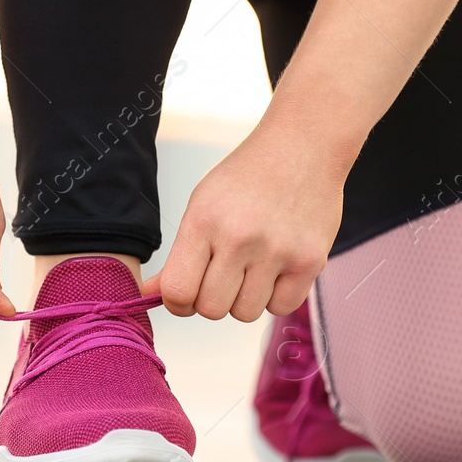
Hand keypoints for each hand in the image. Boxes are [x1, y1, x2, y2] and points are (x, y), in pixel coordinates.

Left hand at [142, 126, 344, 320]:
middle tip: (222, 275)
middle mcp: (239, 238)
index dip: (178, 301)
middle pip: (211, 309)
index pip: (178, 291)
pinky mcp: (310, 261)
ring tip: (252, 266)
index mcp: (204, 221)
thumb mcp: (202, 204)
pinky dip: (275, 297)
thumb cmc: (246, 178)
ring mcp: (278, 251)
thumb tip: (151, 293)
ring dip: (244, 299)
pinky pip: (281, 308)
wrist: (302, 147)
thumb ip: (179, 254)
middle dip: (212, 299)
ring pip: (245, 314)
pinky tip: (276, 269)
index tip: (187, 292)